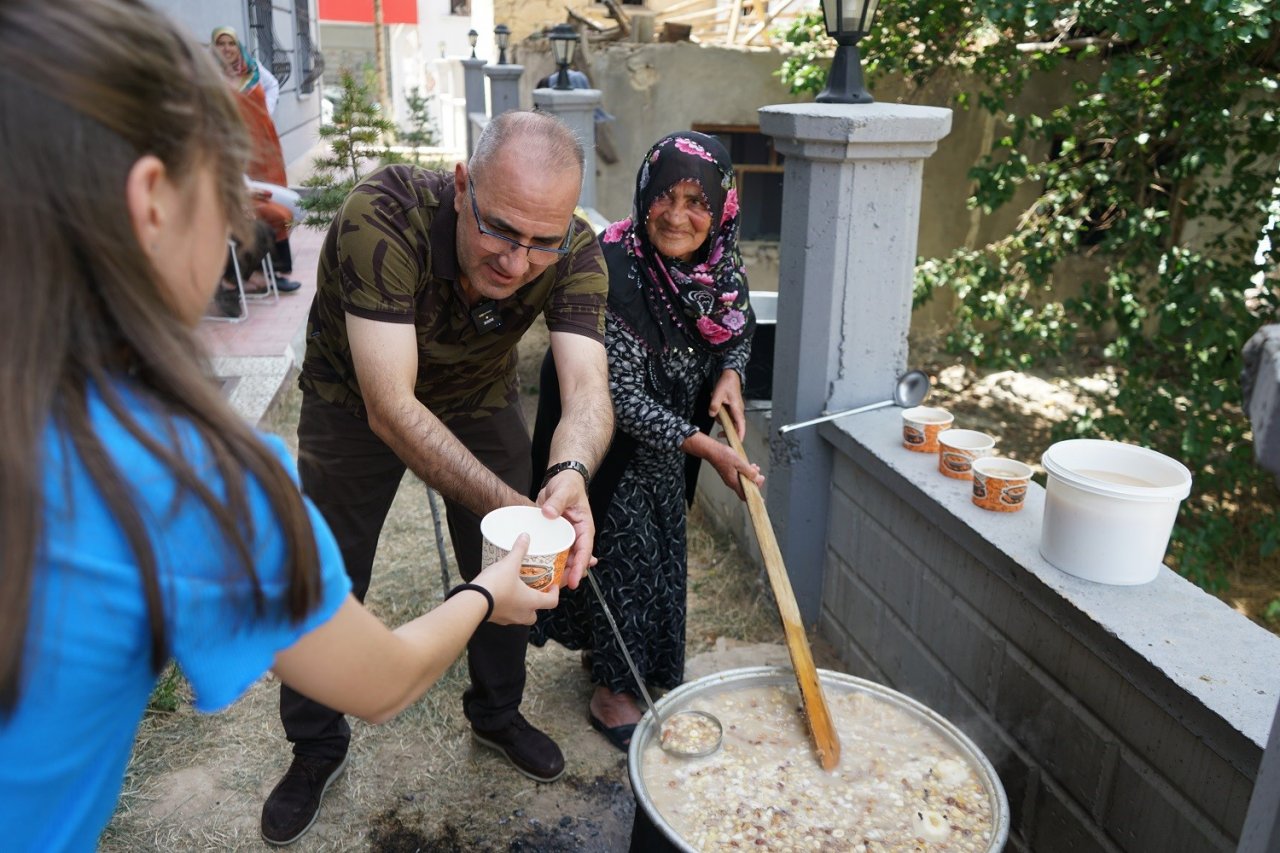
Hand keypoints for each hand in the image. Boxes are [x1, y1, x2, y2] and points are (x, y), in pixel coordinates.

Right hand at [473, 533, 560, 624]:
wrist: (473, 601)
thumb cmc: (496, 585)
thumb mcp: (509, 564)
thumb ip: (519, 550)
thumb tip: (525, 537)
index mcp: (531, 602)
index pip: (552, 602)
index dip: (555, 593)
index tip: (553, 585)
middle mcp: (522, 614)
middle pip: (535, 614)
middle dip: (536, 604)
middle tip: (533, 590)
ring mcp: (508, 619)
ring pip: (520, 615)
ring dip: (521, 606)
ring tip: (516, 591)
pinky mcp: (496, 619)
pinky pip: (506, 615)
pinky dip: (507, 607)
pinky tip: (501, 595)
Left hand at [535, 470, 594, 588]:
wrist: (561, 479)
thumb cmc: (568, 484)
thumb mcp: (564, 490)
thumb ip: (557, 501)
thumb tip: (548, 513)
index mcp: (584, 527)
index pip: (585, 550)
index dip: (580, 566)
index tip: (575, 580)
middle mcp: (576, 535)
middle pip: (575, 560)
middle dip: (570, 575)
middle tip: (559, 587)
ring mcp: (565, 537)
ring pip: (565, 559)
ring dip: (560, 571)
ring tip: (551, 585)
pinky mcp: (555, 536)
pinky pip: (554, 552)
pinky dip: (550, 562)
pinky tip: (542, 572)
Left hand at [709, 369, 745, 441]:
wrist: (730, 375)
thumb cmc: (727, 384)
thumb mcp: (718, 394)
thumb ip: (714, 405)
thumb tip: (712, 415)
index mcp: (737, 409)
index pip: (741, 425)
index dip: (740, 435)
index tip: (737, 443)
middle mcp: (738, 411)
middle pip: (736, 426)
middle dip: (728, 431)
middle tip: (720, 434)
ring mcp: (736, 410)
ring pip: (731, 421)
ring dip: (723, 420)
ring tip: (716, 411)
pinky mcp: (733, 409)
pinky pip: (728, 416)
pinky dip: (722, 416)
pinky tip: (717, 410)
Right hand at [709, 442, 763, 501]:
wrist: (712, 450)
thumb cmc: (724, 456)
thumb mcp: (739, 462)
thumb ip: (749, 471)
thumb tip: (757, 478)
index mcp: (734, 482)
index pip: (744, 496)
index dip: (754, 498)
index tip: (762, 499)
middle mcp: (732, 482)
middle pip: (746, 488)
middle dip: (755, 482)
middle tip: (761, 476)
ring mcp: (730, 478)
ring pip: (744, 481)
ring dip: (752, 476)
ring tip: (756, 468)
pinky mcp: (730, 473)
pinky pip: (741, 476)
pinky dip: (747, 472)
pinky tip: (750, 465)